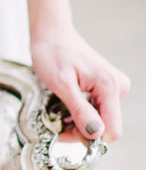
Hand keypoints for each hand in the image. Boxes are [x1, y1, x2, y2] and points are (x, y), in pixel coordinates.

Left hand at [29, 23, 130, 144]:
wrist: (51, 32)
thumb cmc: (53, 52)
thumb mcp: (61, 84)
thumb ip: (80, 110)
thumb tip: (96, 135)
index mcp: (110, 86)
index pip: (111, 130)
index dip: (88, 137)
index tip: (63, 132)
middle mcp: (117, 87)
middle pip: (104, 126)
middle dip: (80, 130)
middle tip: (55, 123)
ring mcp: (113, 87)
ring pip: (99, 119)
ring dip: (78, 121)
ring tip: (57, 111)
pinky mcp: (105, 87)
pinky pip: (96, 110)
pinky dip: (80, 112)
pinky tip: (65, 105)